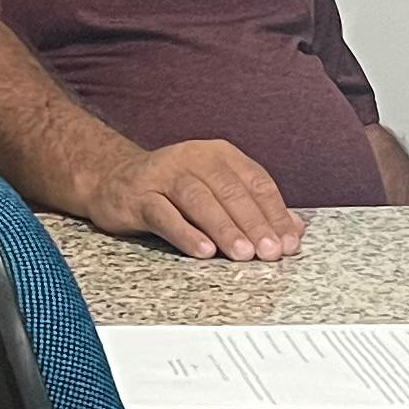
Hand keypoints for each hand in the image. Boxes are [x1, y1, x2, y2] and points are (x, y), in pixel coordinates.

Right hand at [85, 138, 302, 260]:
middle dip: (253, 224)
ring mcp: (164, 175)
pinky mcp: (139, 196)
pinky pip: (164, 215)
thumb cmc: (173, 190)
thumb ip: (254, 208)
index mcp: (220, 155)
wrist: (113, 180)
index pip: (256, 182)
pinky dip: (186, 234)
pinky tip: (203, 251)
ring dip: (224, 229)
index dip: (275, 213)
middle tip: (269, 252)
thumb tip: (295, 230)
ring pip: (200, 201)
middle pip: (230, 191)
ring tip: (243, 254)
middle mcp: (193, 158)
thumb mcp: (216, 192)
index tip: (288, 242)